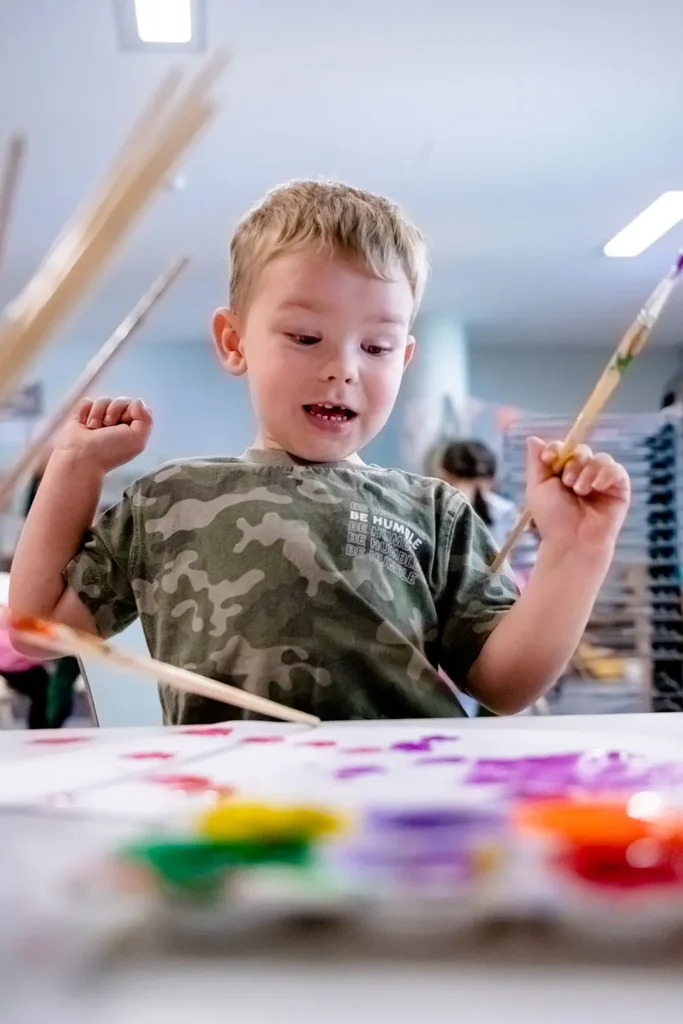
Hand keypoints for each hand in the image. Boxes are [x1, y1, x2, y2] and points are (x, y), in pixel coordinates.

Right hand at [54, 397, 152, 472]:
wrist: (80, 457)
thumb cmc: (108, 452)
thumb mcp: (137, 440)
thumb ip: (146, 419)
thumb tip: (138, 401)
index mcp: (132, 428)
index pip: (137, 407)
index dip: (131, 412)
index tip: (124, 425)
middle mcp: (117, 423)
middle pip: (121, 401)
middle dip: (114, 412)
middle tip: (108, 428)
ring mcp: (100, 418)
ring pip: (103, 400)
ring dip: (98, 415)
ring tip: (94, 429)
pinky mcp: (83, 415)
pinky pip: (87, 402)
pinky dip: (84, 413)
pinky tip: (84, 425)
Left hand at [526, 436, 630, 553]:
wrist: (572, 542)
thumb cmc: (552, 519)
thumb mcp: (537, 488)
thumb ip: (536, 463)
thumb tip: (532, 438)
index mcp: (563, 473)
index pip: (564, 448)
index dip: (556, 448)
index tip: (549, 458)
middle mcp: (583, 475)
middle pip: (582, 450)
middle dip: (573, 463)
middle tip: (567, 483)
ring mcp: (602, 482)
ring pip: (599, 458)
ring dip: (587, 471)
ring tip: (580, 490)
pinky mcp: (619, 489)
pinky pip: (616, 469)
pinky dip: (606, 473)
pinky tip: (597, 486)